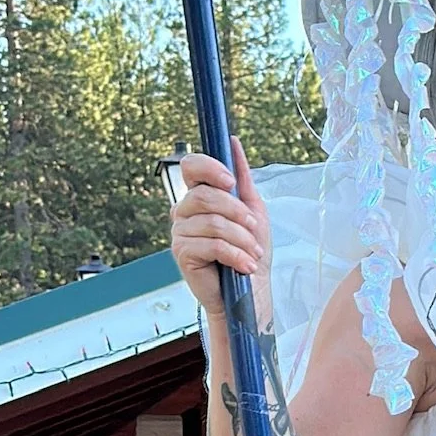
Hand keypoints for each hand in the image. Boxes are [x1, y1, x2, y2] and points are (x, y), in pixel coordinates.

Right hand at [170, 137, 271, 320]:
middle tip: (254, 229)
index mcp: (199, 196)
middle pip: (205, 196)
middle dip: (237, 212)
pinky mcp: (182, 254)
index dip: (210, 168)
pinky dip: (235, 254)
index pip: (190, 166)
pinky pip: (210, 244)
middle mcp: (184, 211)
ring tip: (253, 253)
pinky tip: (245, 265)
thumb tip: (234, 144)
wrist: (250, 291)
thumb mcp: (254, 211)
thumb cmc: (250, 252)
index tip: (231, 181)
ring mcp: (180, 232)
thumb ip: (243, 179)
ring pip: (212, 222)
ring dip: (241, 239)